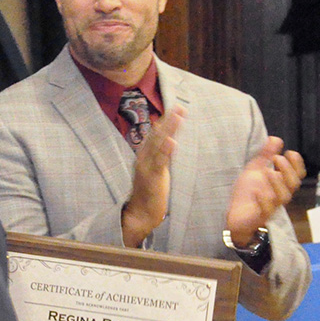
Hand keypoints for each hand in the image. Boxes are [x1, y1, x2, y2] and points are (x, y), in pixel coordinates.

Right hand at [121, 106, 185, 247]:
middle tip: (180, 106)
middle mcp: (143, 158)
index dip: (166, 121)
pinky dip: (165, 151)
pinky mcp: (151, 178)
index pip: (156, 134)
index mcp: (144, 155)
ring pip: (158, 144)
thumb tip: (170, 142)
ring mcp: (146, 167)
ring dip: (168, 129)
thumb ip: (162, 157)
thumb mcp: (156, 171)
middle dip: (168, 120)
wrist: (139, 214)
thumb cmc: (150, 193)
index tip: (176, 108)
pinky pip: (159, 162)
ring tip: (178, 116)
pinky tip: (172, 141)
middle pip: (156, 135)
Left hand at [226, 137, 304, 245]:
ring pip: (283, 197)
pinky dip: (263, 199)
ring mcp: (271, 206)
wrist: (232, 214)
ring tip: (268, 171)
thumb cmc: (246, 192)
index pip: (297, 174)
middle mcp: (279, 195)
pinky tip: (257, 191)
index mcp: (280, 183)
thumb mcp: (254, 170)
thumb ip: (265, 155)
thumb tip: (275, 138)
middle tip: (276, 158)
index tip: (290, 152)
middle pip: (293, 184)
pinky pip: (266, 210)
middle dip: (288, 170)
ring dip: (278, 183)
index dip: (296, 164)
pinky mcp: (260, 216)